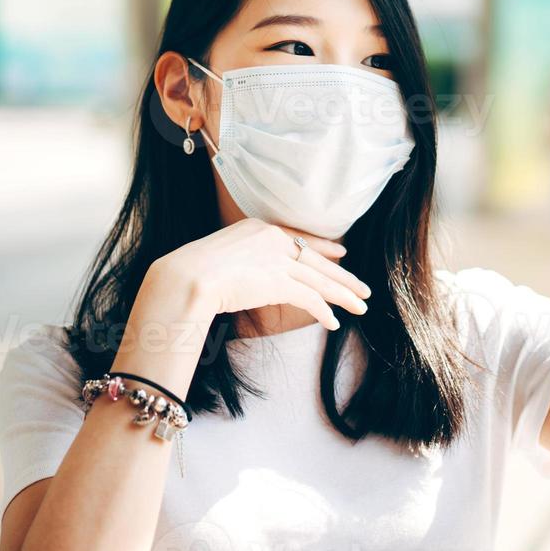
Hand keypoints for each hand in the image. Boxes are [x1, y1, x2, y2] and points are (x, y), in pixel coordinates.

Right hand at [145, 217, 370, 329]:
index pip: (299, 239)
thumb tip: (250, 275)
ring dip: (343, 296)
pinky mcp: (278, 282)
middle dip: (343, 277)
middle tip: (363, 289)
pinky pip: (310, 298)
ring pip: (320, 280)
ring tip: (360, 307)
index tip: (341, 253)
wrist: (186, 277)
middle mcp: (273, 240)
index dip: (324, 249)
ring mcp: (277, 260)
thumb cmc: (192, 271)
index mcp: (258, 229)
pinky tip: (333, 322)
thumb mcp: (220, 255)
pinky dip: (323, 311)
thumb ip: (243, 260)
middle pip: (317, 261)